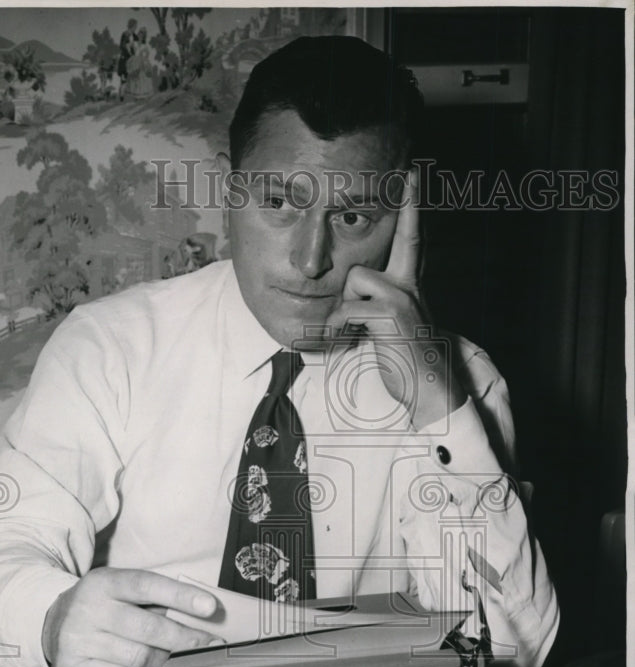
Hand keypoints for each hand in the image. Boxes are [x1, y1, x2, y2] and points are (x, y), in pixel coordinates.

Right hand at [42, 568, 219, 666]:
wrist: (50, 624)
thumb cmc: (100, 605)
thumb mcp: (119, 588)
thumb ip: (153, 597)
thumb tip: (201, 613)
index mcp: (104, 582)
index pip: (147, 586)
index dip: (181, 597)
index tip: (210, 607)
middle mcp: (89, 609)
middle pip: (148, 628)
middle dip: (185, 637)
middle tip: (208, 642)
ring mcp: (78, 640)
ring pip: (138, 657)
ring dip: (162, 658)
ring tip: (170, 655)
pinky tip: (132, 666)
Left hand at [326, 169, 464, 428]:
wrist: (429, 388)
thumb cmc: (406, 361)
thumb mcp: (391, 326)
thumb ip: (376, 304)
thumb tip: (349, 298)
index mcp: (410, 286)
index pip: (411, 239)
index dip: (411, 207)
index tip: (411, 173)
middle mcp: (410, 286)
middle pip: (383, 252)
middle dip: (385, 243)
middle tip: (402, 199)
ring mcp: (403, 297)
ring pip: (355, 280)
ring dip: (346, 307)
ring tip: (357, 330)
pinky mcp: (392, 314)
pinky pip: (348, 309)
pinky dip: (341, 326)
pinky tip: (351, 341)